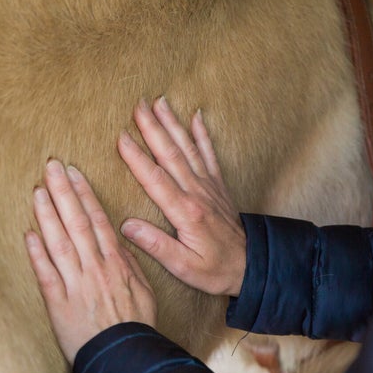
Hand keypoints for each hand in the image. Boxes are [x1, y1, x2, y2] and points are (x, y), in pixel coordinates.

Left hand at [26, 159, 156, 364]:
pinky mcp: (59, 304)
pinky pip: (45, 275)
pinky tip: (28, 233)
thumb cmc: (136, 326)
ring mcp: (75, 285)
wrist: (125, 358)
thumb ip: (130, 265)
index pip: (96, 220)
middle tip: (50, 166)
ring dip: (47, 215)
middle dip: (62, 191)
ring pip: (59, 243)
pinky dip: (36, 254)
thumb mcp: (144, 291)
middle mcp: (95, 268)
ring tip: (37, 191)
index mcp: (116, 263)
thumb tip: (119, 243)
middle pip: (76, 223)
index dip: (83, 194)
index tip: (73, 173)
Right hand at [118, 97, 245, 296]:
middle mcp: (198, 193)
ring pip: (188, 148)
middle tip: (138, 105)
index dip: (137, 158)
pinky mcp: (218, 186)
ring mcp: (209, 186)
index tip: (121, 137)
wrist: (251, 267)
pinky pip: (210, 155)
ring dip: (173, 124)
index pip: (155, 179)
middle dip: (153, 128)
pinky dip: (203, 134)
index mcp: (186, 212)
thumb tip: (127, 226)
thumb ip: (156, 245)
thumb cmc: (215, 270)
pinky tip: (197, 116)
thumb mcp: (183, 267)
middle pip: (171, 155)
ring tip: (160, 101)